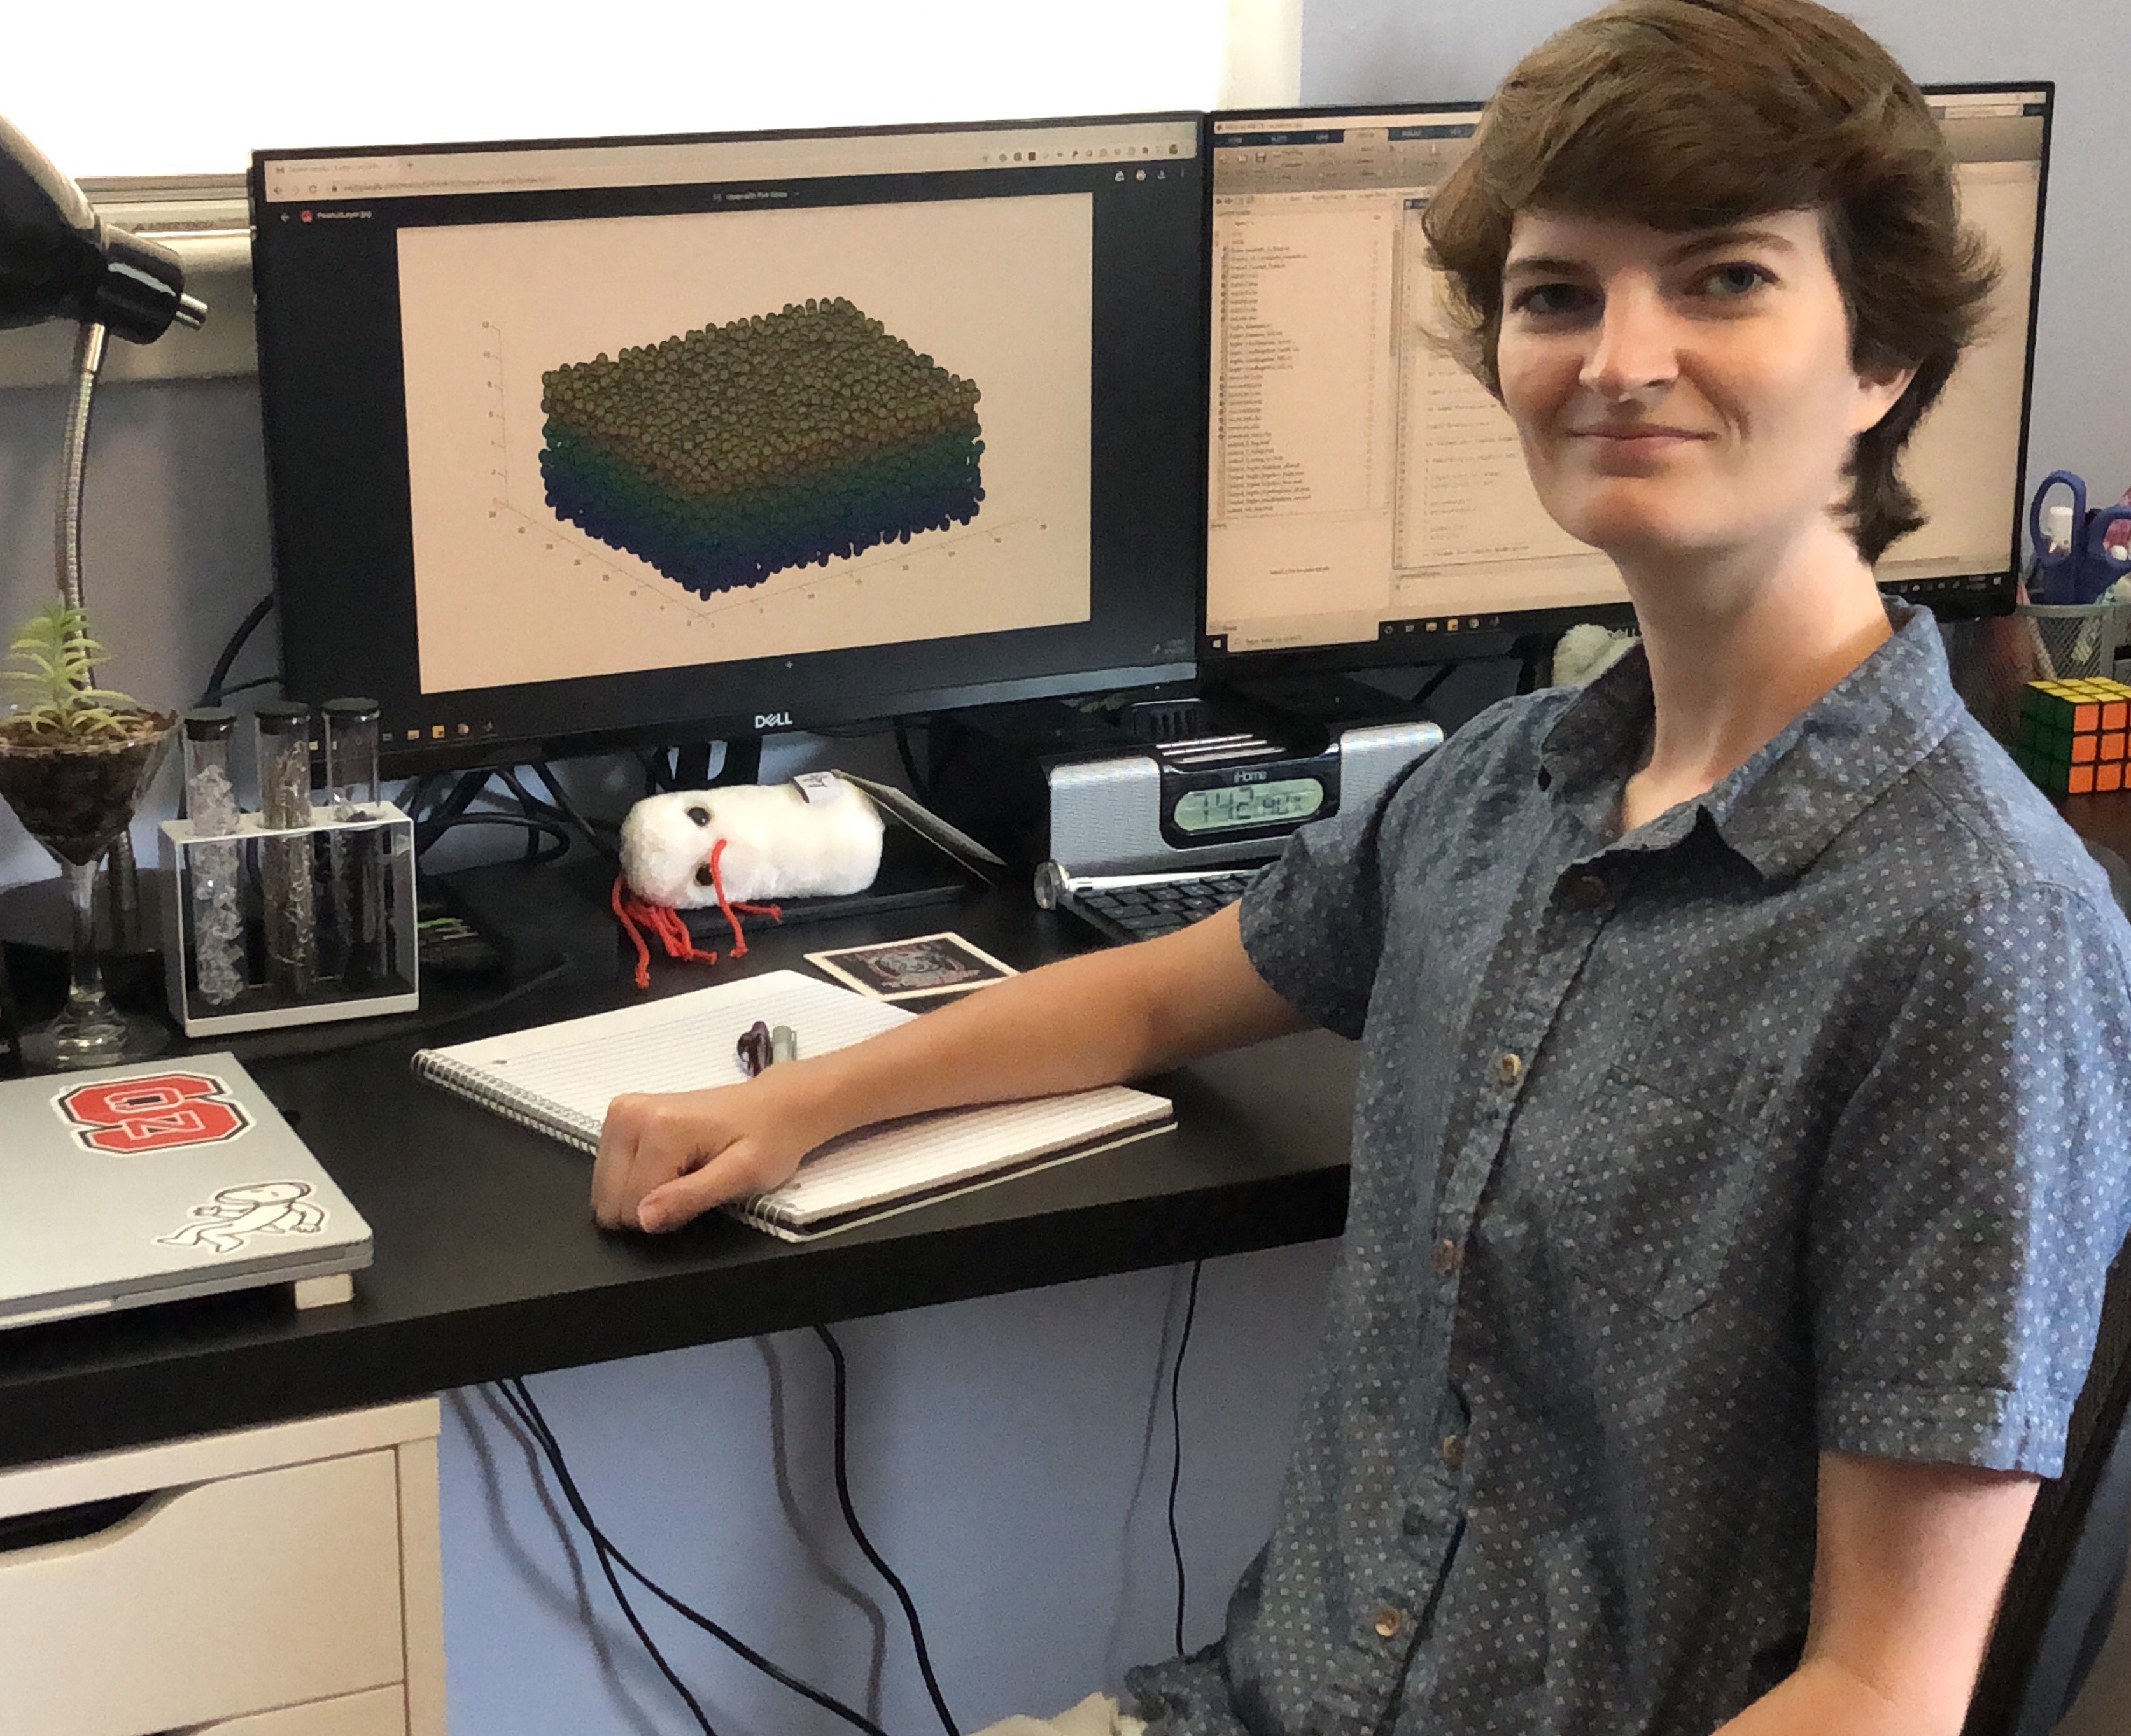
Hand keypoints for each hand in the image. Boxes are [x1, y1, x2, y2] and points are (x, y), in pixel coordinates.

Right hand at [592, 1068, 824, 1232]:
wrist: (775, 1106)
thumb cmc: (767, 1140)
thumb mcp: (741, 1177)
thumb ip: (689, 1198)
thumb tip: (642, 1219)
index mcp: (658, 1127)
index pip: (632, 1206)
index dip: (666, 1215)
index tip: (699, 1193)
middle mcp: (630, 1113)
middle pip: (611, 1197)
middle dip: (651, 1202)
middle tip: (693, 1180)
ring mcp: (621, 1111)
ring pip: (606, 1188)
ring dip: (643, 1189)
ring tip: (684, 1170)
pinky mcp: (620, 1115)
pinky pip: (610, 1171)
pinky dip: (638, 1175)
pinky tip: (669, 1162)